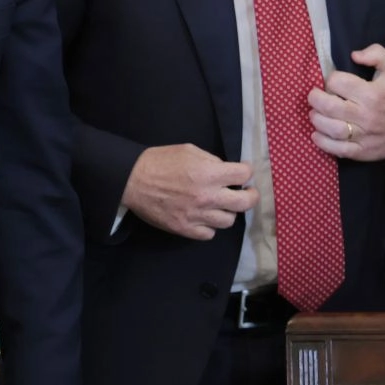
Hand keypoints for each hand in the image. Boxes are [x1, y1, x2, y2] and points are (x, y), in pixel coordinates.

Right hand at [121, 144, 257, 240]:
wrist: (133, 180)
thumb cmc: (160, 161)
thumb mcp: (188, 150)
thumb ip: (211, 160)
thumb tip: (226, 171)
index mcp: (209, 173)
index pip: (244, 175)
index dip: (246, 172)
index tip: (243, 172)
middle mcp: (208, 196)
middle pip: (245, 203)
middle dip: (251, 196)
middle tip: (247, 192)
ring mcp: (197, 215)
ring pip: (229, 221)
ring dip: (228, 211)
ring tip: (221, 205)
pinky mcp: (185, 229)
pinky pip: (209, 234)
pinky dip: (210, 226)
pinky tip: (204, 217)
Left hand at [308, 44, 384, 161]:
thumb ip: (376, 54)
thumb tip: (354, 55)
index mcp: (373, 93)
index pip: (338, 83)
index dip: (332, 79)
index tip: (334, 82)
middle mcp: (367, 115)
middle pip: (330, 106)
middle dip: (315, 98)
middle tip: (314, 95)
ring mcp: (364, 136)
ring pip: (331, 128)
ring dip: (316, 119)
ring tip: (315, 112)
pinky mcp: (363, 152)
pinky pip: (337, 150)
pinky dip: (322, 142)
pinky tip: (317, 133)